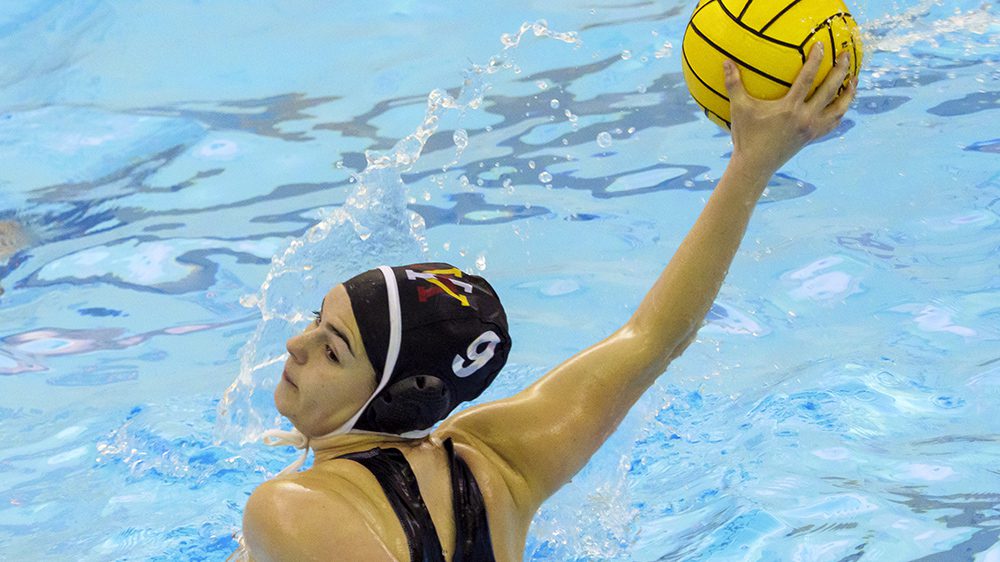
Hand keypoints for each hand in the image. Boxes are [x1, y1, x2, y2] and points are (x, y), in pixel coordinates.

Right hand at [723, 43, 857, 178]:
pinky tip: (842, 103)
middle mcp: (805, 118)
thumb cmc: (745, 136)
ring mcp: (811, 129)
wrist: (755, 165)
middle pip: (830, 90)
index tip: (822, 45)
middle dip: (841, 70)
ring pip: (839, 109)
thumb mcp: (739, 109)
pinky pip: (833, 123)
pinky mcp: (812, 137)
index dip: (816, 60)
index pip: (808, 78)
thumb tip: (725, 62)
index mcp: (789, 108)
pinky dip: (841, 112)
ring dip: (849, 93)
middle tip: (846, 54)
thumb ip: (733, 84)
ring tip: (853, 79)